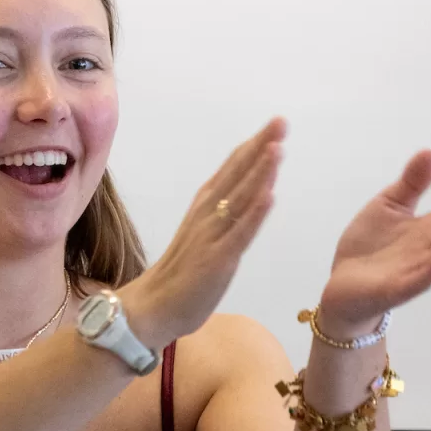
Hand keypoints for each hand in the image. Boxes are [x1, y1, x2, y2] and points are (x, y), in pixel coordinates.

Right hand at [120, 118, 285, 349]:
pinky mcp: (217, 260)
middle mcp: (206, 216)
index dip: (252, 148)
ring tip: (277, 146)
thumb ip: (220, 220)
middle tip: (281, 120)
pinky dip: (254, 213)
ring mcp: (211, 237)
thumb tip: (245, 200)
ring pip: (239, 198)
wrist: (149, 310)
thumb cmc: (177, 279)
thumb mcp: (201, 240)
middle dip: (260, 147)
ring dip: (259, 172)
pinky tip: (269, 195)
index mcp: (202, 210)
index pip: (231, 172)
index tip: (272, 126)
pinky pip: (239, 234)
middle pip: (236, 175)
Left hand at [319, 151, 430, 334]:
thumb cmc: (370, 245)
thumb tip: (430, 151)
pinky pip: (415, 282)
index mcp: (430, 228)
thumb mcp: (389, 206)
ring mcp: (414, 270)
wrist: (344, 284)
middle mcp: (429, 248)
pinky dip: (429, 273)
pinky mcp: (394, 289)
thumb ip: (411, 184)